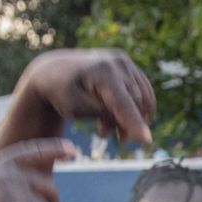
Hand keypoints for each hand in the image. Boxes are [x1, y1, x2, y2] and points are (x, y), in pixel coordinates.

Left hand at [12, 49, 156, 145]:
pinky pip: (141, 90)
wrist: (53, 70)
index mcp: (102, 71)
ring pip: (142, 97)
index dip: (135, 123)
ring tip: (111, 131)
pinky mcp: (126, 64)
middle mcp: (117, 62)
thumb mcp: (77, 109)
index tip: (147, 141)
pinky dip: (133, 107)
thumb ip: (105, 115)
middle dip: (130, 124)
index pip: (123, 102)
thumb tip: (135, 125)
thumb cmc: (61, 93)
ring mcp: (124, 61)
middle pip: (136, 102)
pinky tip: (115, 118)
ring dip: (132, 118)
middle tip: (117, 140)